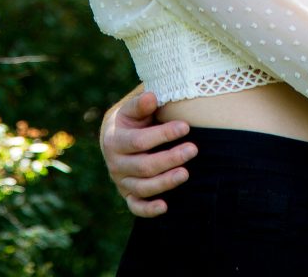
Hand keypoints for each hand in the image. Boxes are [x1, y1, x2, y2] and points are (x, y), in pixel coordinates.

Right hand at [100, 90, 196, 216]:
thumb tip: (152, 97)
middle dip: (169, 158)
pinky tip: (165, 207)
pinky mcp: (128, 194)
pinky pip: (136, 207)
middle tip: (193, 149)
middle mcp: (115, 163)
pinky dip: (149, 210)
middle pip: (144, 166)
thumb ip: (141, 104)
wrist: (118, 137)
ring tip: (186, 173)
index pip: (139, 141)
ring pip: (143, 188)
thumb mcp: (133, 109)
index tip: (185, 126)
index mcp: (114, 140)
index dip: (163, 135)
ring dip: (165, 182)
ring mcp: (121, 181)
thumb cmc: (132, 119)